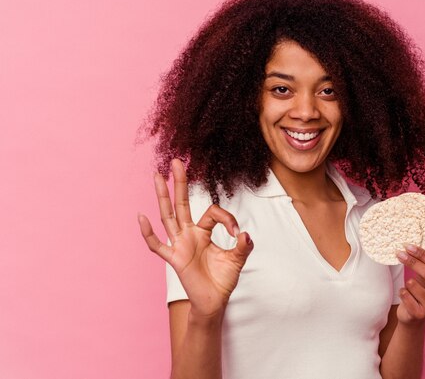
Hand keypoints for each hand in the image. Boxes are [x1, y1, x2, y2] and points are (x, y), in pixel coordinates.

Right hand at [137, 159, 253, 318]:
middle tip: (177, 161)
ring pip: (168, 216)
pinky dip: (148, 233)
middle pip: (182, 203)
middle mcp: (188, 234)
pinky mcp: (174, 259)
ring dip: (163, 196)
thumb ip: (242, 246)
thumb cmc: (222, 279)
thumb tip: (244, 233)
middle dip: (180, 183)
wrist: (214, 302)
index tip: (237, 232)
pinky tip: (142, 217)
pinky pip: (157, 245)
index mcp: (203, 231)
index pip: (212, 213)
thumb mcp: (237, 259)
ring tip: (157, 175)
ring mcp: (179, 245)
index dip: (226, 218)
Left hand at [395, 245, 424, 324]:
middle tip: (399, 254)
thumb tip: (412, 245)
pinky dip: (401, 292)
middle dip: (412, 262)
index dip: (422, 254)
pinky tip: (405, 296)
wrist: (412, 316)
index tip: (408, 246)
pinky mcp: (419, 314)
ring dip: (406, 283)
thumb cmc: (418, 293)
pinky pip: (404, 294)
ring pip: (412, 284)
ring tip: (408, 288)